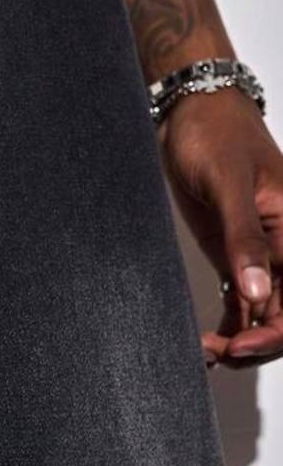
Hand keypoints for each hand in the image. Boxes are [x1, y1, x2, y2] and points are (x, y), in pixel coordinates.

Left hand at [157, 87, 282, 368]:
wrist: (190, 112)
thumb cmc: (215, 135)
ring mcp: (259, 256)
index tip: (242, 346)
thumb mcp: (228, 183)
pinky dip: (228, 324)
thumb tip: (256, 293)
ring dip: (239, 338)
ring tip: (203, 350)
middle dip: (257, 343)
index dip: (278, 332)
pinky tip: (205, 341)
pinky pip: (240, 302)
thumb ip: (244, 237)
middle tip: (215, 353)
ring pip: (262, 315)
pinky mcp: (233, 256)